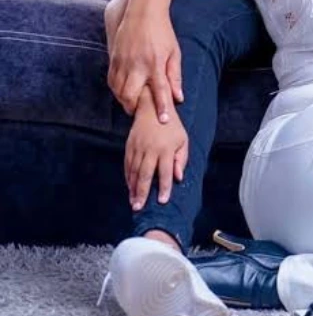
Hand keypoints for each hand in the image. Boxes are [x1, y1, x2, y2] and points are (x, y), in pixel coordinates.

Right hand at [107, 0, 182, 120]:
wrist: (143, 10)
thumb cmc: (163, 32)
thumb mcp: (174, 52)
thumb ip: (175, 76)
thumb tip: (178, 97)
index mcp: (155, 63)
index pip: (160, 90)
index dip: (161, 107)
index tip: (163, 121)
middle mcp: (137, 64)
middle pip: (130, 95)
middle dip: (133, 107)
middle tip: (139, 111)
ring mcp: (123, 61)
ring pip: (117, 90)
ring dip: (123, 100)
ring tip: (131, 103)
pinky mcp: (113, 57)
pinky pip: (111, 80)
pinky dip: (116, 89)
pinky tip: (122, 92)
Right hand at [125, 94, 188, 210]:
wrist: (153, 107)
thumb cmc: (172, 126)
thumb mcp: (183, 140)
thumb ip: (181, 159)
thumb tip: (178, 178)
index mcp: (166, 148)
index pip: (165, 171)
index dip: (164, 187)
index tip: (162, 201)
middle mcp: (151, 149)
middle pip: (145, 174)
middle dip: (142, 192)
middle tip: (139, 208)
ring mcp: (138, 147)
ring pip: (134, 171)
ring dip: (133, 188)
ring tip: (133, 202)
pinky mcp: (130, 146)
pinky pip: (127, 165)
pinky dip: (127, 177)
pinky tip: (129, 187)